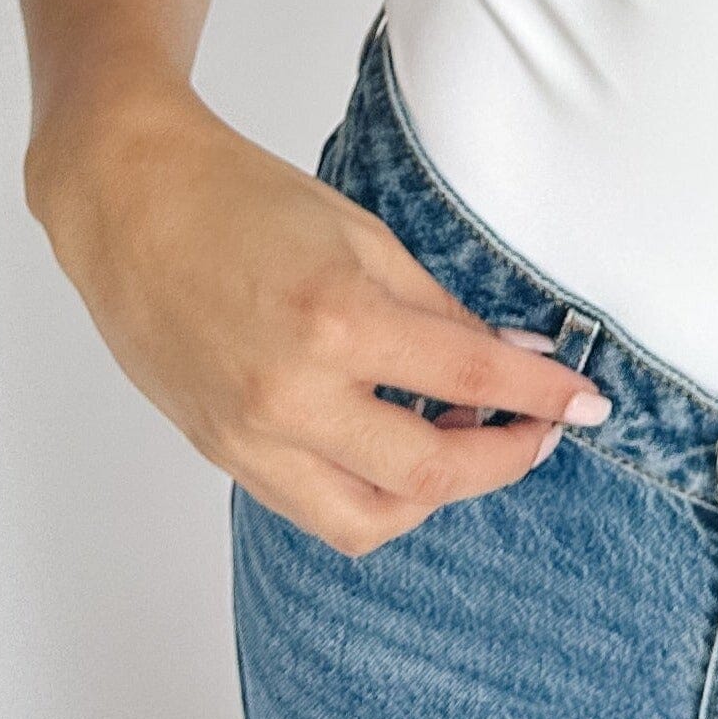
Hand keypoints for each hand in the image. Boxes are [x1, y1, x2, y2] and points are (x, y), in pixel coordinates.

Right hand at [33, 88, 610, 554]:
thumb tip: (512, 357)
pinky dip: (374, 494)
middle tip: (541, 430)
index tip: (588, 400)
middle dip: (504, 458)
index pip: (468, 376)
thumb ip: (437, 307)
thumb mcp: (359, 234)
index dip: (540, 395)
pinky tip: (401, 446)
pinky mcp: (225, 456)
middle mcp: (292, 394)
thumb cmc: (243, 199)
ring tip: (467, 438)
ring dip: (438, 492)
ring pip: (371, 519)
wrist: (129, 204)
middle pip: (428, 472)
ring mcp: (252, 438)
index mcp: (335, 317)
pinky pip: (317, 509)